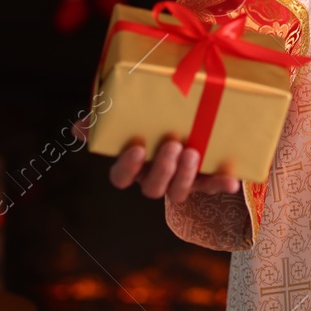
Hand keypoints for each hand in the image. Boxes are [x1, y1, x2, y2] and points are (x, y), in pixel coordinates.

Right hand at [71, 120, 240, 202]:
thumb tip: (79, 128)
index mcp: (134, 166)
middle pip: (152, 188)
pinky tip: (231, 180)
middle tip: (173, 145)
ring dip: (185, 176)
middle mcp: (155, 178)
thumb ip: (103, 120)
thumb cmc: (150, 121)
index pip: (121, 177)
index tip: (137, 148)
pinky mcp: (206, 179)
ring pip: (179, 192)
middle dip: (162, 169)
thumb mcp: (128, 117)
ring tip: (192, 152)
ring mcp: (181, 182)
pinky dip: (222, 185)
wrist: (190, 122)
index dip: (127, 167)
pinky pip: (214, 187)